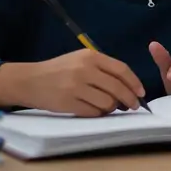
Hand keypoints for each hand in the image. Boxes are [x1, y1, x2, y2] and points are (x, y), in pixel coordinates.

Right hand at [0, 49, 145, 116]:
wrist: (30, 80)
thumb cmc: (59, 70)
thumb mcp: (81, 60)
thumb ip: (103, 69)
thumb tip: (129, 87)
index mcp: (90, 56)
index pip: (121, 70)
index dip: (134, 83)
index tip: (141, 92)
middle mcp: (84, 70)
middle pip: (117, 88)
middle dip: (130, 99)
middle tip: (133, 106)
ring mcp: (76, 87)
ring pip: (107, 102)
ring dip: (112, 108)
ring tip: (109, 107)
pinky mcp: (68, 103)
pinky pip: (94, 112)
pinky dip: (99, 114)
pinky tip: (96, 111)